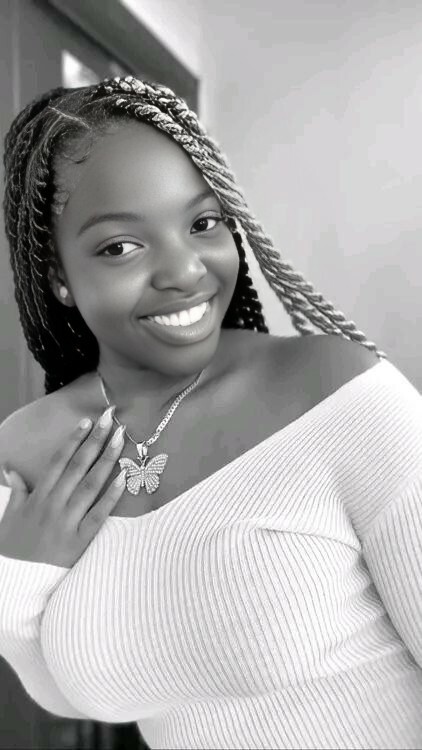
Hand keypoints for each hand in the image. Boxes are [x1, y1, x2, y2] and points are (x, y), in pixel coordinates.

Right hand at [0, 407, 126, 566]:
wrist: (15, 583)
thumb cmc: (13, 548)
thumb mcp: (9, 516)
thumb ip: (16, 491)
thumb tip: (12, 470)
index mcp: (39, 496)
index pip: (59, 461)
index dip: (74, 439)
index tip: (88, 422)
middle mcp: (54, 504)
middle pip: (79, 466)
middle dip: (96, 440)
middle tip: (112, 418)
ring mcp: (67, 522)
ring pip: (91, 485)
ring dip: (107, 460)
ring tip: (121, 439)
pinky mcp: (79, 541)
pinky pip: (98, 515)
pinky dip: (112, 496)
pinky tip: (124, 478)